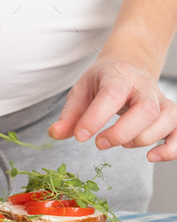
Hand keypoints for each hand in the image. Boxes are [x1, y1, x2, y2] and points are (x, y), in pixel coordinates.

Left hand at [48, 59, 176, 161]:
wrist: (130, 65)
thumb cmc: (103, 81)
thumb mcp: (82, 90)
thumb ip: (70, 114)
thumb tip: (55, 134)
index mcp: (118, 75)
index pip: (112, 94)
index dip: (96, 117)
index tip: (81, 136)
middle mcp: (144, 86)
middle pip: (145, 110)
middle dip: (122, 132)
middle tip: (99, 143)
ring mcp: (160, 99)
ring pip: (166, 119)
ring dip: (143, 138)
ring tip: (122, 143)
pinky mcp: (170, 113)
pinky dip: (171, 148)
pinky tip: (151, 156)